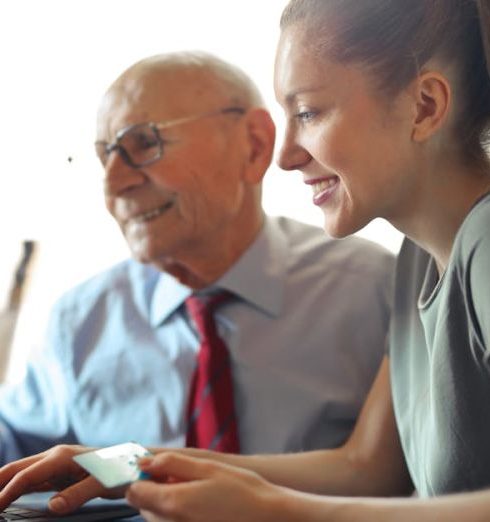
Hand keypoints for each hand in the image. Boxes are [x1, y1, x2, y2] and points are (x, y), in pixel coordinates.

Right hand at [0, 445, 121, 513]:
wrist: (133, 461)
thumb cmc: (120, 470)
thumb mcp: (103, 483)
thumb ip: (78, 494)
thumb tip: (52, 506)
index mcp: (62, 457)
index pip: (25, 476)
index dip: (5, 493)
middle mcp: (54, 456)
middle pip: (16, 469)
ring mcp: (55, 463)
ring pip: (20, 472)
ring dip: (2, 485)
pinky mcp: (58, 472)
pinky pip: (30, 479)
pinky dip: (14, 487)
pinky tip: (6, 498)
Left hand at [126, 452, 285, 521]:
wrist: (268, 519)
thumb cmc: (241, 490)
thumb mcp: (208, 467)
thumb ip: (172, 463)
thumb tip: (144, 462)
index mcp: (173, 503)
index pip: (134, 492)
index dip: (142, 476)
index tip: (157, 467)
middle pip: (144, 504)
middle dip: (156, 488)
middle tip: (184, 477)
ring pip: (156, 516)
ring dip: (167, 501)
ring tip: (197, 492)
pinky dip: (178, 513)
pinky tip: (201, 506)